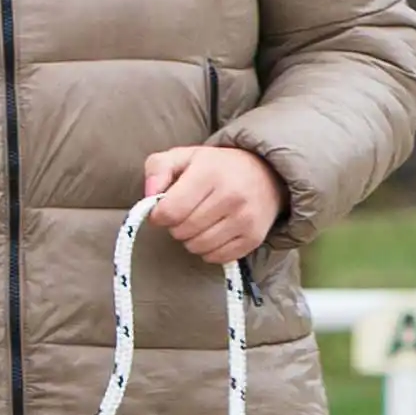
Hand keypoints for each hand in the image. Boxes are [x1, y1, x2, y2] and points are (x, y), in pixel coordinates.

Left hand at [140, 144, 285, 266]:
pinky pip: (216, 257)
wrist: (265, 173)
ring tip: (198, 222)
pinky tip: (212, 232)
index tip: (161, 210)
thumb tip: (149, 197)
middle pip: (182, 231)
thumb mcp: (183, 156)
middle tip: (183, 214)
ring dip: (190, 239)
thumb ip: (157, 170)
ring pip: (197, 247)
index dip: (158, 215)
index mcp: (209, 174)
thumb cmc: (215, 167)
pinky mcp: (254, 238)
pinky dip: (207, 250)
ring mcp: (245, 219)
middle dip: (175, 226)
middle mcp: (231, 197)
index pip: (170, 211)